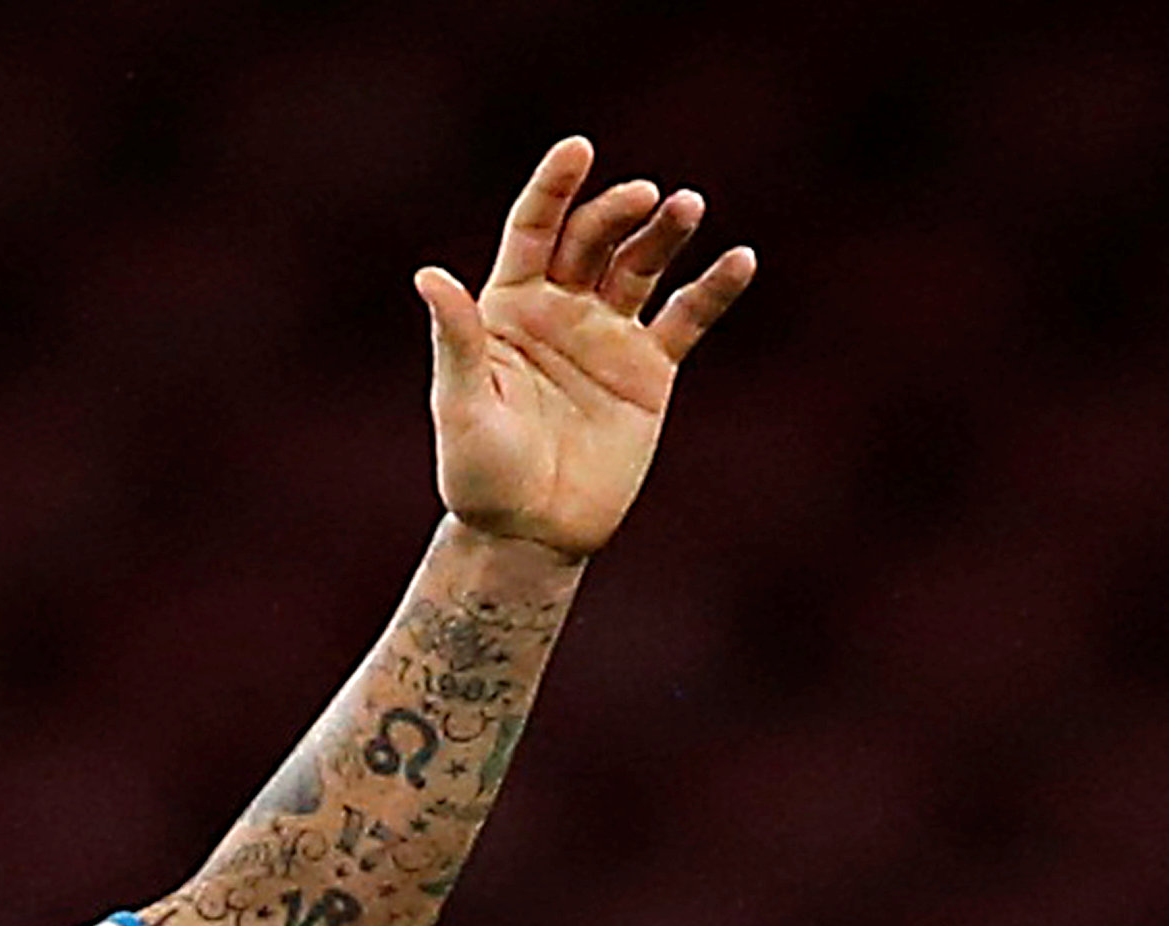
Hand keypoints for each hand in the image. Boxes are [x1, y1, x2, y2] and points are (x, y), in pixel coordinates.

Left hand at [415, 136, 755, 559]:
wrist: (531, 533)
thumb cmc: (480, 474)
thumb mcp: (461, 405)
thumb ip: (456, 340)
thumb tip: (428, 275)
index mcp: (509, 306)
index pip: (535, 228)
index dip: (555, 187)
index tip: (578, 149)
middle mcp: (561, 309)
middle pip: (594, 239)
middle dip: (619, 211)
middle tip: (647, 198)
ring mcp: (608, 336)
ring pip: (642, 266)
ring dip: (666, 233)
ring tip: (688, 206)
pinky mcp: (649, 372)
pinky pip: (687, 319)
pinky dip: (713, 289)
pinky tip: (739, 260)